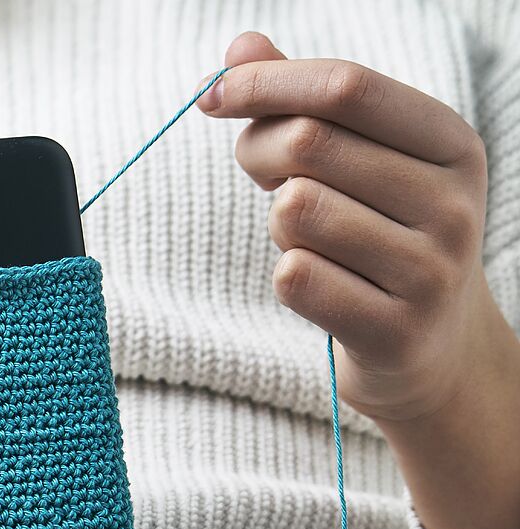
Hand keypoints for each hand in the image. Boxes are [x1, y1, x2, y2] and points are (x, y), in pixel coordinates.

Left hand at [197, 32, 498, 422]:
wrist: (429, 347)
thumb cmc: (379, 236)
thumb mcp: (361, 160)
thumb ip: (303, 102)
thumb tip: (239, 47)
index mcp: (450, 143)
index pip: (345, 85)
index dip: (265, 83)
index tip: (210, 95)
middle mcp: (453, 203)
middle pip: (308, 143)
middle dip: (258, 153)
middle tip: (266, 178)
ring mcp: (431, 272)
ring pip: (294, 211)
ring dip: (279, 224)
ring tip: (311, 239)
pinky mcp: (395, 330)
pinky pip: (294, 277)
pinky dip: (289, 276)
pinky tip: (322, 285)